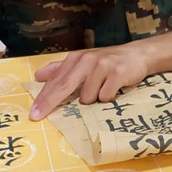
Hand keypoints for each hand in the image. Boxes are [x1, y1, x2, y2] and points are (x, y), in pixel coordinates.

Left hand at [30, 44, 152, 119]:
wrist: (138, 55)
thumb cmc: (108, 62)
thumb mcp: (84, 62)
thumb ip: (61, 69)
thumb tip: (38, 75)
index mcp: (76, 59)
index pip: (56, 81)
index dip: (43, 98)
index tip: (33, 113)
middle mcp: (87, 61)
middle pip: (64, 86)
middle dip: (49, 103)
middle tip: (38, 116)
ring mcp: (102, 66)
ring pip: (88, 97)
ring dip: (94, 99)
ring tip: (103, 90)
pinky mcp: (117, 74)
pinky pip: (105, 97)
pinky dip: (108, 98)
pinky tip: (114, 89)